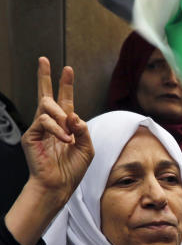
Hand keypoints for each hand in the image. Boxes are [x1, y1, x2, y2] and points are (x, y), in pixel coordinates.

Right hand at [5, 58, 94, 244]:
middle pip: (46, 95)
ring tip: (69, 135)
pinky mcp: (32, 134)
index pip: (65, 101)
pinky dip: (57, 129)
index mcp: (66, 126)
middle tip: (44, 60)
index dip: (65, 85)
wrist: (60, 184)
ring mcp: (40, 128)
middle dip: (45, 77)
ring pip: (47, 107)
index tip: (67, 69)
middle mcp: (51, 124)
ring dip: (62, 118)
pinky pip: (44, 121)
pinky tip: (64, 140)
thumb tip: (73, 115)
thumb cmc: (73, 169)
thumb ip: (83, 129)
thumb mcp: (87, 148)